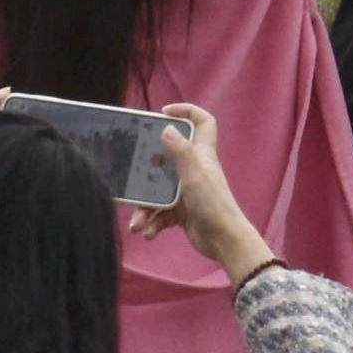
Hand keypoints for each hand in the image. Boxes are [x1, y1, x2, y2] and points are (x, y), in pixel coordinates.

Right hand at [132, 105, 275, 283]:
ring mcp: (187, 191)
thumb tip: (168, 128)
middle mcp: (194, 170)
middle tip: (130, 179)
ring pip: (157, 192)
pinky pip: (159, 214)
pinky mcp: (181, 211)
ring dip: (144, 209)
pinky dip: (152, 223)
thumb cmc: (212, 203)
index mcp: (201, 155)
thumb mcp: (194, 175)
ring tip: (137, 224)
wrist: (222, 240)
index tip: (164, 112)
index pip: (203, 123)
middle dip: (145, 174)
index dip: (187, 112)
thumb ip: (182, 151)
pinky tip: (148, 233)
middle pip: (164, 161)